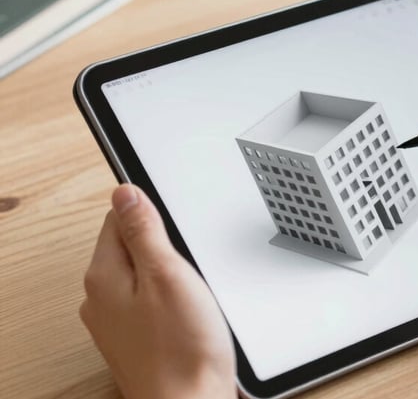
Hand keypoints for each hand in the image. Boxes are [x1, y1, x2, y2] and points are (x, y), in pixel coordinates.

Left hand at [80, 184, 235, 398]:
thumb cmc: (183, 348)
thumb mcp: (167, 274)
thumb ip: (143, 231)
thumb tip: (124, 193)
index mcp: (104, 276)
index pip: (117, 217)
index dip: (151, 212)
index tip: (176, 227)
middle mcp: (101, 298)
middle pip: (130, 245)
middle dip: (163, 245)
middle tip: (189, 264)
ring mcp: (116, 320)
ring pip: (143, 274)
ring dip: (169, 273)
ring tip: (192, 290)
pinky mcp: (136, 336)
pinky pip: (149, 300)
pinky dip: (170, 298)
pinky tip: (189, 312)